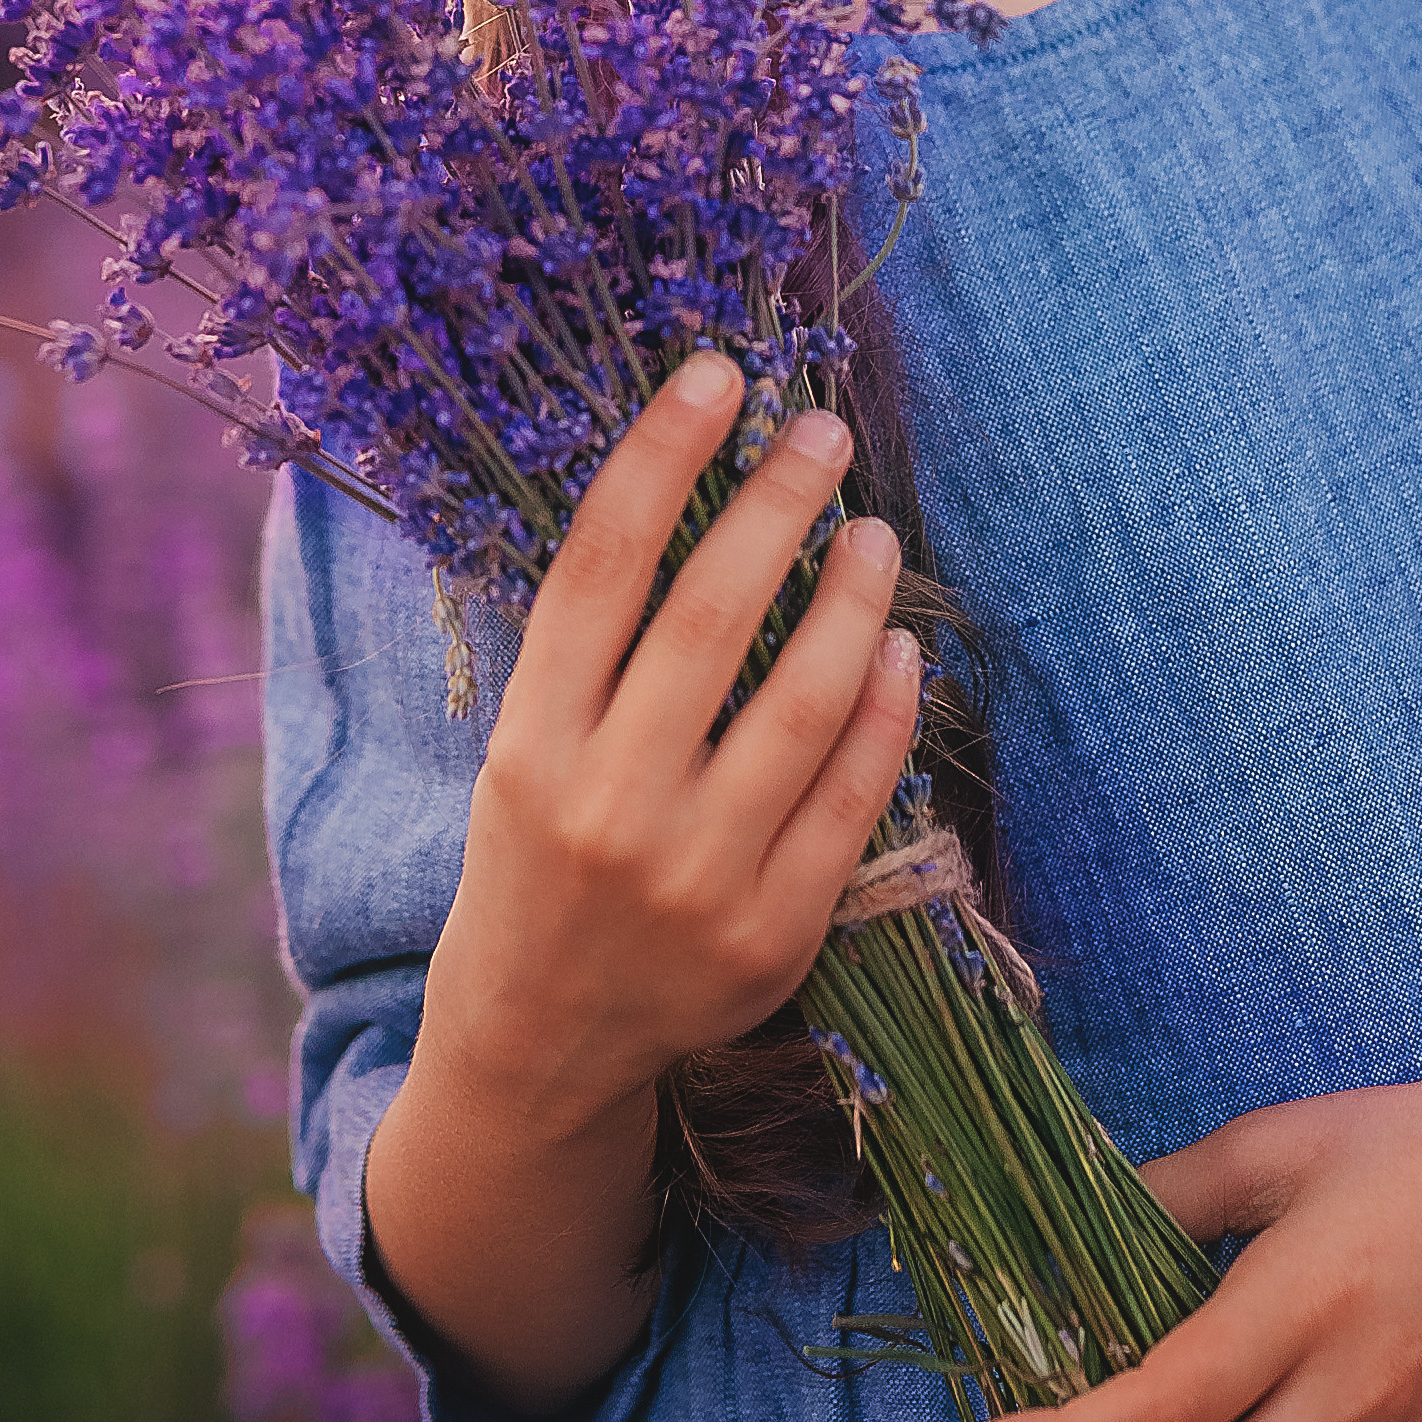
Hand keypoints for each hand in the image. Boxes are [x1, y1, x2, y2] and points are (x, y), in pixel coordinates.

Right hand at [417, 348, 925, 1142]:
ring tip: (874, 534)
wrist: (538, 1047)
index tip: (717, 375)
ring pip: (798, 702)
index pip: (599, 566)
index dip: (660, 454)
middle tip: (823, 432)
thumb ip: (594, 649)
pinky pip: (852, 795)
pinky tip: (897, 647)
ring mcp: (695, 876)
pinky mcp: (772, 932)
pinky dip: (882, 710)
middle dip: (774, 503)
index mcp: (528, 746)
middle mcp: (606, 806)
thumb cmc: (536, 861)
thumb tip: (696, 489)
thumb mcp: (525, 751)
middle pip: (707, 615)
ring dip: (850, 598)